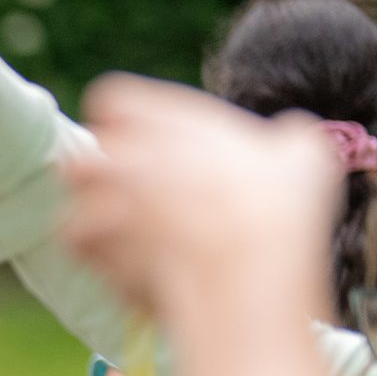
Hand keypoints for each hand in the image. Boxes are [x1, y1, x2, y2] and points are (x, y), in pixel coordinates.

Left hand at [63, 74, 342, 321]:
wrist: (243, 267)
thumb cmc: (275, 204)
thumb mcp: (300, 155)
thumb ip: (285, 140)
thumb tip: (291, 139)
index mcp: (160, 118)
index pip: (113, 99)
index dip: (123, 122)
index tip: (144, 144)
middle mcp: (117, 154)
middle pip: (82, 158)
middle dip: (100, 180)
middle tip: (135, 201)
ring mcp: (98, 202)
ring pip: (75, 210)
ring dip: (98, 227)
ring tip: (138, 245)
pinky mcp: (92, 252)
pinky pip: (85, 256)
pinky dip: (106, 266)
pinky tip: (139, 276)